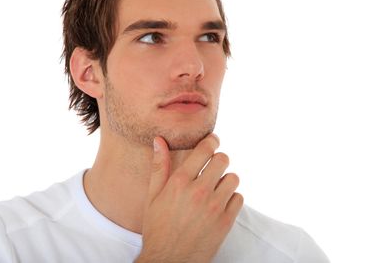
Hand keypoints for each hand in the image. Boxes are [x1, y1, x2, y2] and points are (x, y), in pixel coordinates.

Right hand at [135, 134, 243, 262]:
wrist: (168, 261)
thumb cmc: (158, 228)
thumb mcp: (153, 196)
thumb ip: (159, 166)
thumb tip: (159, 140)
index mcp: (179, 182)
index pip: (205, 149)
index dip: (212, 141)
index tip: (213, 141)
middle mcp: (198, 192)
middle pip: (223, 160)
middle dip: (218, 160)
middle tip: (212, 167)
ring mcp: (214, 207)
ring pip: (233, 178)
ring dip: (226, 180)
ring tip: (215, 188)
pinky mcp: (225, 222)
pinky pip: (238, 198)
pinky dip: (231, 198)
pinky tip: (219, 204)